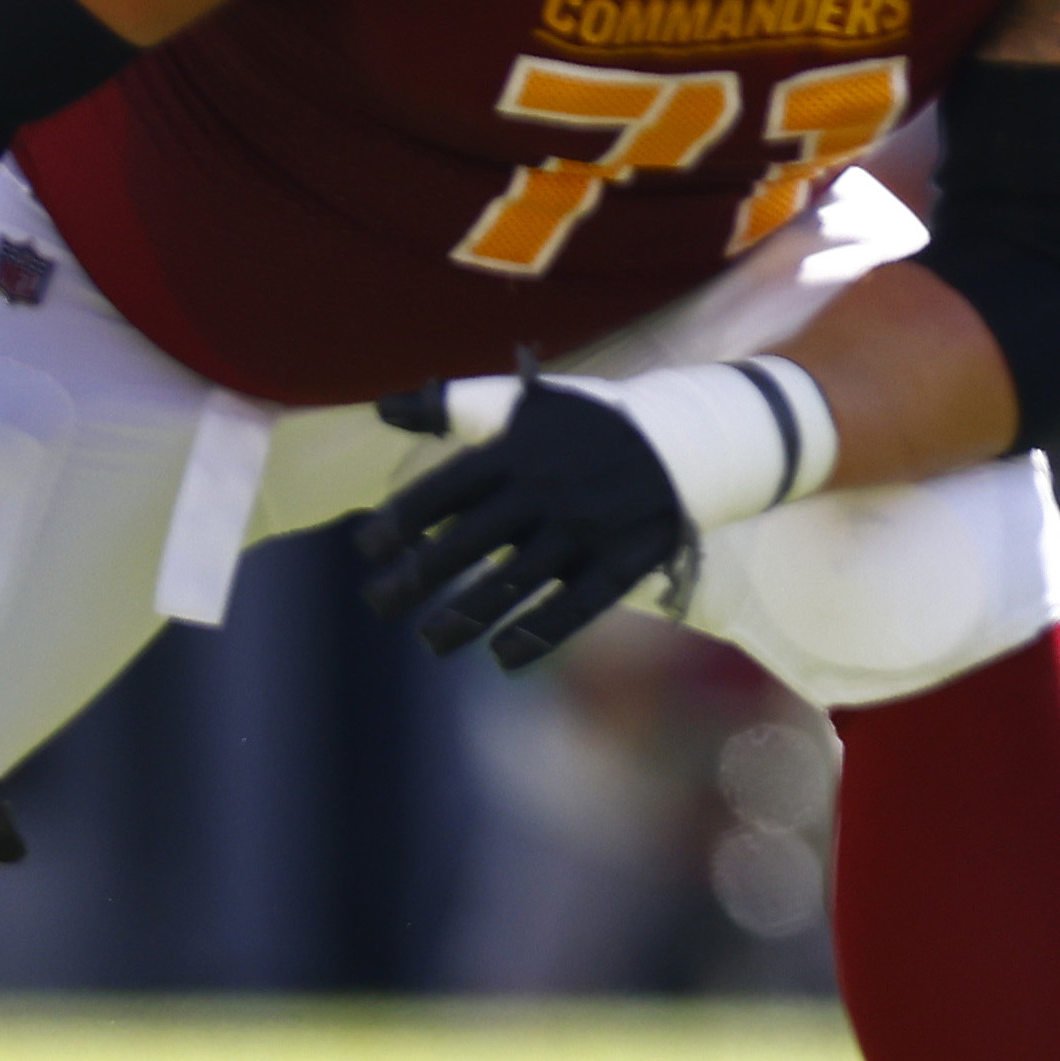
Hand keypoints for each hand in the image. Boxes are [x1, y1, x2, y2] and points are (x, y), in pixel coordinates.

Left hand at [355, 375, 692, 671]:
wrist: (690, 437)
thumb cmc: (590, 423)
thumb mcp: (527, 403)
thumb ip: (454, 405)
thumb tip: (382, 407)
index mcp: (518, 450)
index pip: (442, 490)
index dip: (399, 523)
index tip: (369, 548)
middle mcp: (545, 489)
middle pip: (465, 544)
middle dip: (412, 580)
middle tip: (378, 603)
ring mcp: (584, 528)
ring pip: (509, 584)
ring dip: (461, 619)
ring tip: (430, 641)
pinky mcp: (619, 562)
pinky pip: (572, 609)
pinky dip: (535, 637)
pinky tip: (500, 657)